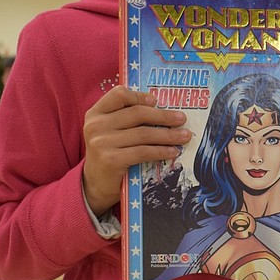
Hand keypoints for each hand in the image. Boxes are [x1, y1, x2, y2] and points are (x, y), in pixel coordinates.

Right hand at [82, 86, 191, 215]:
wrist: (95, 185)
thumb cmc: (109, 154)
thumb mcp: (110, 131)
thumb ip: (126, 118)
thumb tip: (162, 109)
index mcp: (96, 113)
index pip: (119, 95)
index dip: (139, 96)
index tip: (157, 101)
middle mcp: (96, 125)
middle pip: (137, 114)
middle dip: (163, 116)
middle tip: (182, 119)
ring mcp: (102, 142)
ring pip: (143, 133)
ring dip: (168, 135)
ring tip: (184, 136)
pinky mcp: (111, 159)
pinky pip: (143, 152)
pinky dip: (161, 151)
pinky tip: (173, 152)